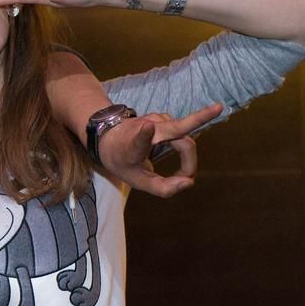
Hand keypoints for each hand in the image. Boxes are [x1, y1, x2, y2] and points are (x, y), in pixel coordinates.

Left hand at [96, 103, 223, 196]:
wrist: (109, 139)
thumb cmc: (123, 161)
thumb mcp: (137, 181)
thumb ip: (162, 187)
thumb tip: (189, 182)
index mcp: (133, 145)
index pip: (139, 139)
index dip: (144, 134)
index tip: (148, 126)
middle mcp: (145, 127)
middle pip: (180, 133)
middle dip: (196, 143)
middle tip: (194, 169)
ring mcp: (156, 119)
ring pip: (184, 138)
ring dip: (188, 157)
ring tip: (181, 173)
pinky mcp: (164, 117)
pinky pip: (183, 135)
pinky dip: (184, 150)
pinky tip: (180, 162)